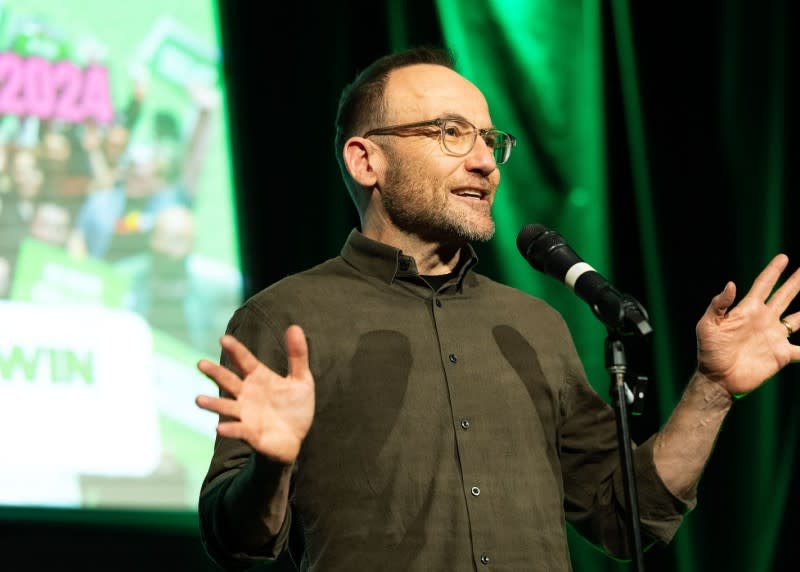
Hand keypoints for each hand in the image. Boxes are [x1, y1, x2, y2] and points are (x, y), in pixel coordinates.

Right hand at [195, 325, 314, 463]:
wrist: (296, 438)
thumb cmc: (295, 406)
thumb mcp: (302, 379)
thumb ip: (297, 355)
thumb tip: (295, 326)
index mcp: (259, 377)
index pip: (244, 360)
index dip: (235, 349)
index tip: (223, 339)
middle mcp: (247, 394)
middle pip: (229, 381)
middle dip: (215, 373)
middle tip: (200, 364)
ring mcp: (246, 414)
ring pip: (226, 407)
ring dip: (213, 404)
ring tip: (198, 400)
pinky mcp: (250, 433)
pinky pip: (238, 430)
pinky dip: (230, 429)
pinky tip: (219, 428)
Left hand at [696, 254, 799, 395]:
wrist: (718, 378)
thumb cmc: (709, 351)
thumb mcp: (707, 326)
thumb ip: (718, 305)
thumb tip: (730, 284)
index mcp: (748, 310)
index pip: (763, 285)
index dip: (773, 271)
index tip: (783, 257)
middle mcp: (764, 320)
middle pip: (784, 296)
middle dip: (795, 282)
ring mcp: (774, 336)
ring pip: (799, 318)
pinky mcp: (782, 354)